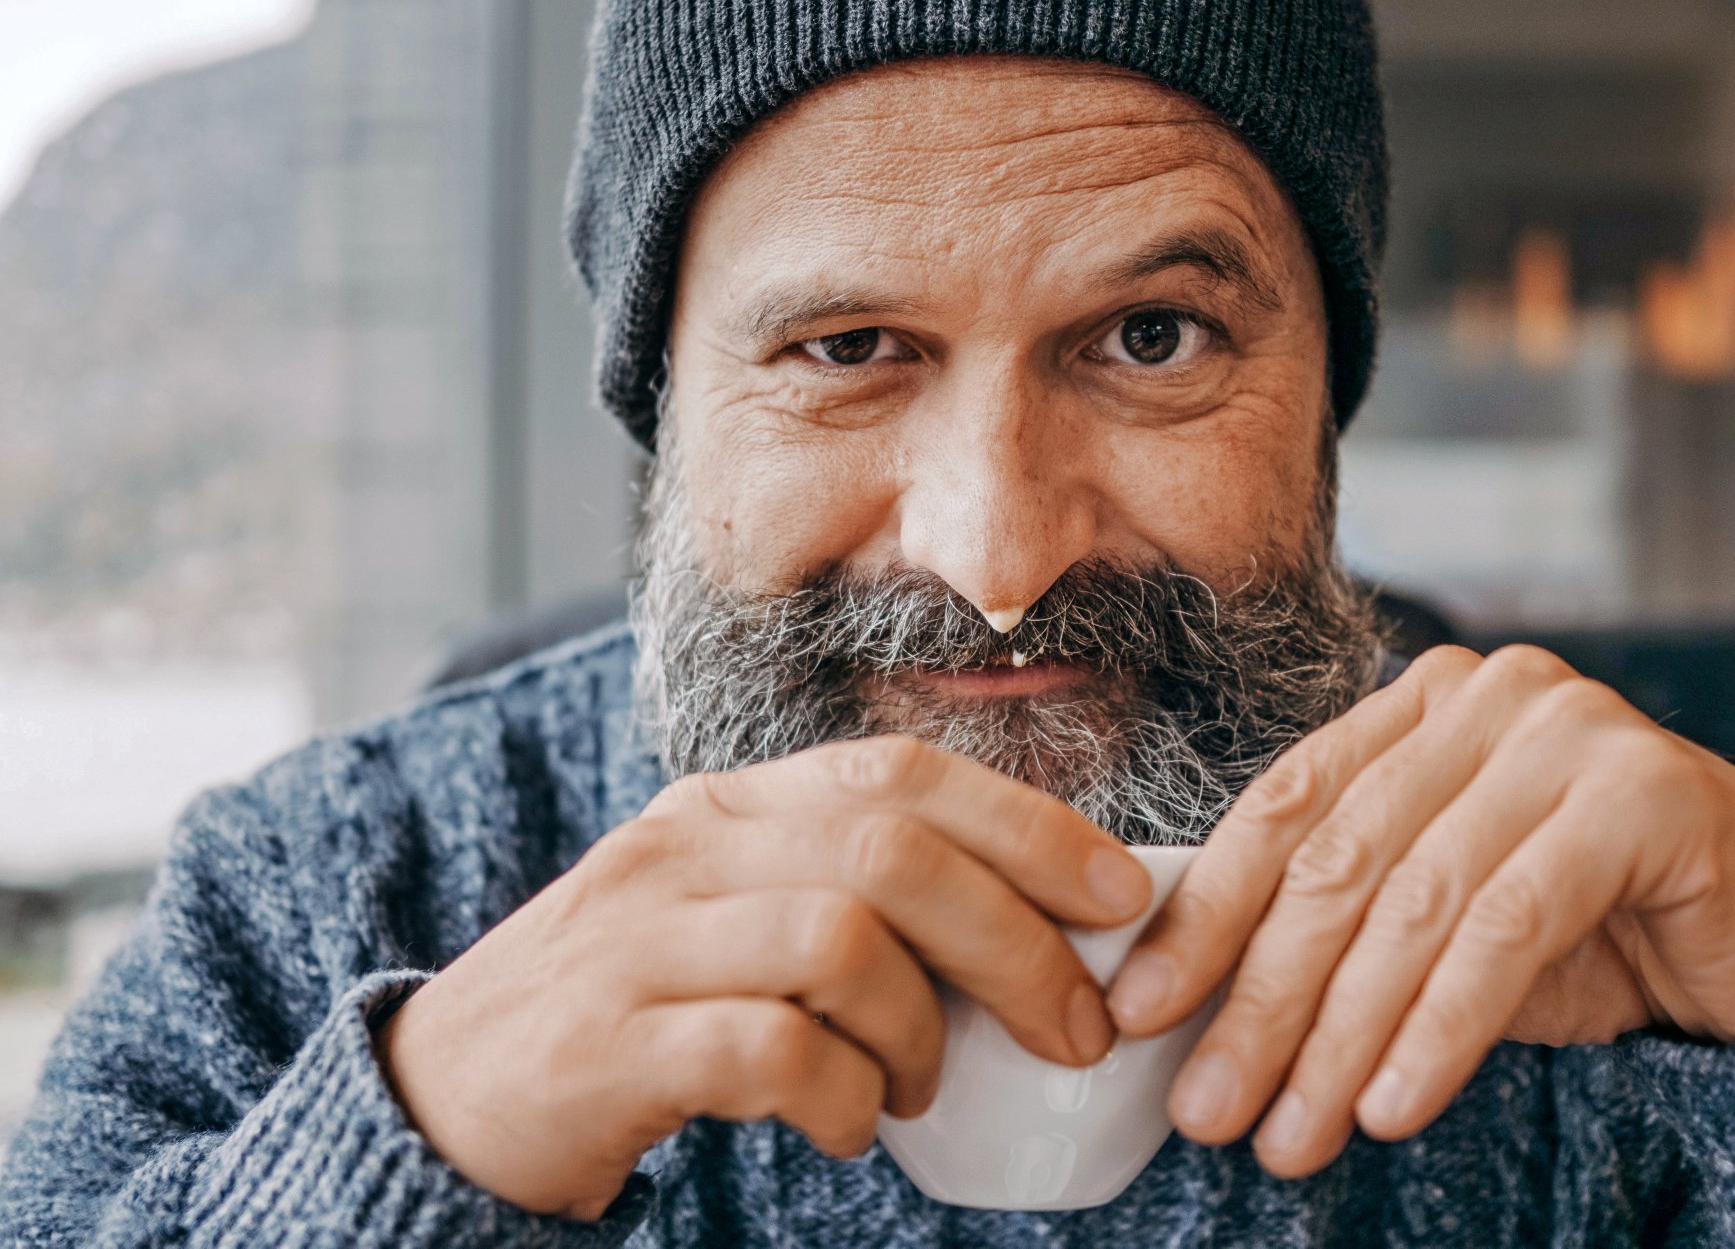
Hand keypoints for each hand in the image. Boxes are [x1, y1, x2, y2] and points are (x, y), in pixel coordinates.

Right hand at [374, 735, 1151, 1219]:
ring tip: (917, 1087)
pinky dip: (842, 1095)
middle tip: (1074, 1029)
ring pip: (841, 939)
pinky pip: (771, 1049)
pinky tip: (845, 1125)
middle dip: (1015, 941)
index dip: (1031, 826)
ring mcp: (641, 936)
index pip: (903, 772)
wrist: (452, 1092)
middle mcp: (686, 846)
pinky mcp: (611, 1039)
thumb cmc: (644, 1006)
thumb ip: (855, 901)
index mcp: (731, 805)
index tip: (1120, 897)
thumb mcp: (741, 921)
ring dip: (920, 1030)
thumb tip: (1035, 932)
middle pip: (893, 851)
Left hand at [1106, 645, 1734, 1177]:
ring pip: (1413, 901)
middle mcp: (1484, 698)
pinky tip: (1393, 1106)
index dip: (1204, 916)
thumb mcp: (1444, 926)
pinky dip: (1439, 1028)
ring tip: (1290, 1138)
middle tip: (1211, 1109)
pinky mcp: (1641, 792)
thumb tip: (1196, 1017)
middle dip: (1262, 1000)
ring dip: (1340, 1037)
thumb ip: (1344, 935)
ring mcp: (1566, 730)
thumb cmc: (1598, 932)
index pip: (1282, 809)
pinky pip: (1507, 926)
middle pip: (1336, 861)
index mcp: (1418, 707)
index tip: (1141, 1013)